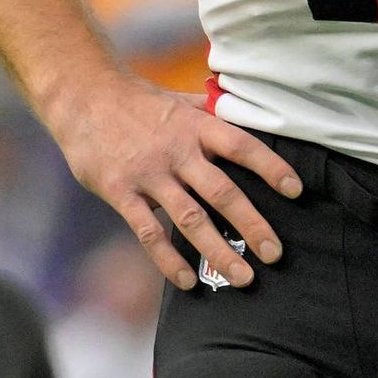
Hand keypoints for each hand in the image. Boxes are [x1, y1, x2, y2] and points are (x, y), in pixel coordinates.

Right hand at [48, 76, 302, 290]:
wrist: (82, 96)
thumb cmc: (136, 100)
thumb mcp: (177, 99)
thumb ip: (210, 110)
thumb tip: (249, 111)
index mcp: (194, 125)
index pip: (241, 145)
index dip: (270, 167)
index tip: (296, 191)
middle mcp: (176, 150)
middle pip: (222, 191)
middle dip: (252, 224)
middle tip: (276, 254)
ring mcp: (148, 173)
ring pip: (190, 218)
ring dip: (218, 250)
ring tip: (243, 277)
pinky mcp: (121, 192)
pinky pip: (149, 232)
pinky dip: (169, 259)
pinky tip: (188, 281)